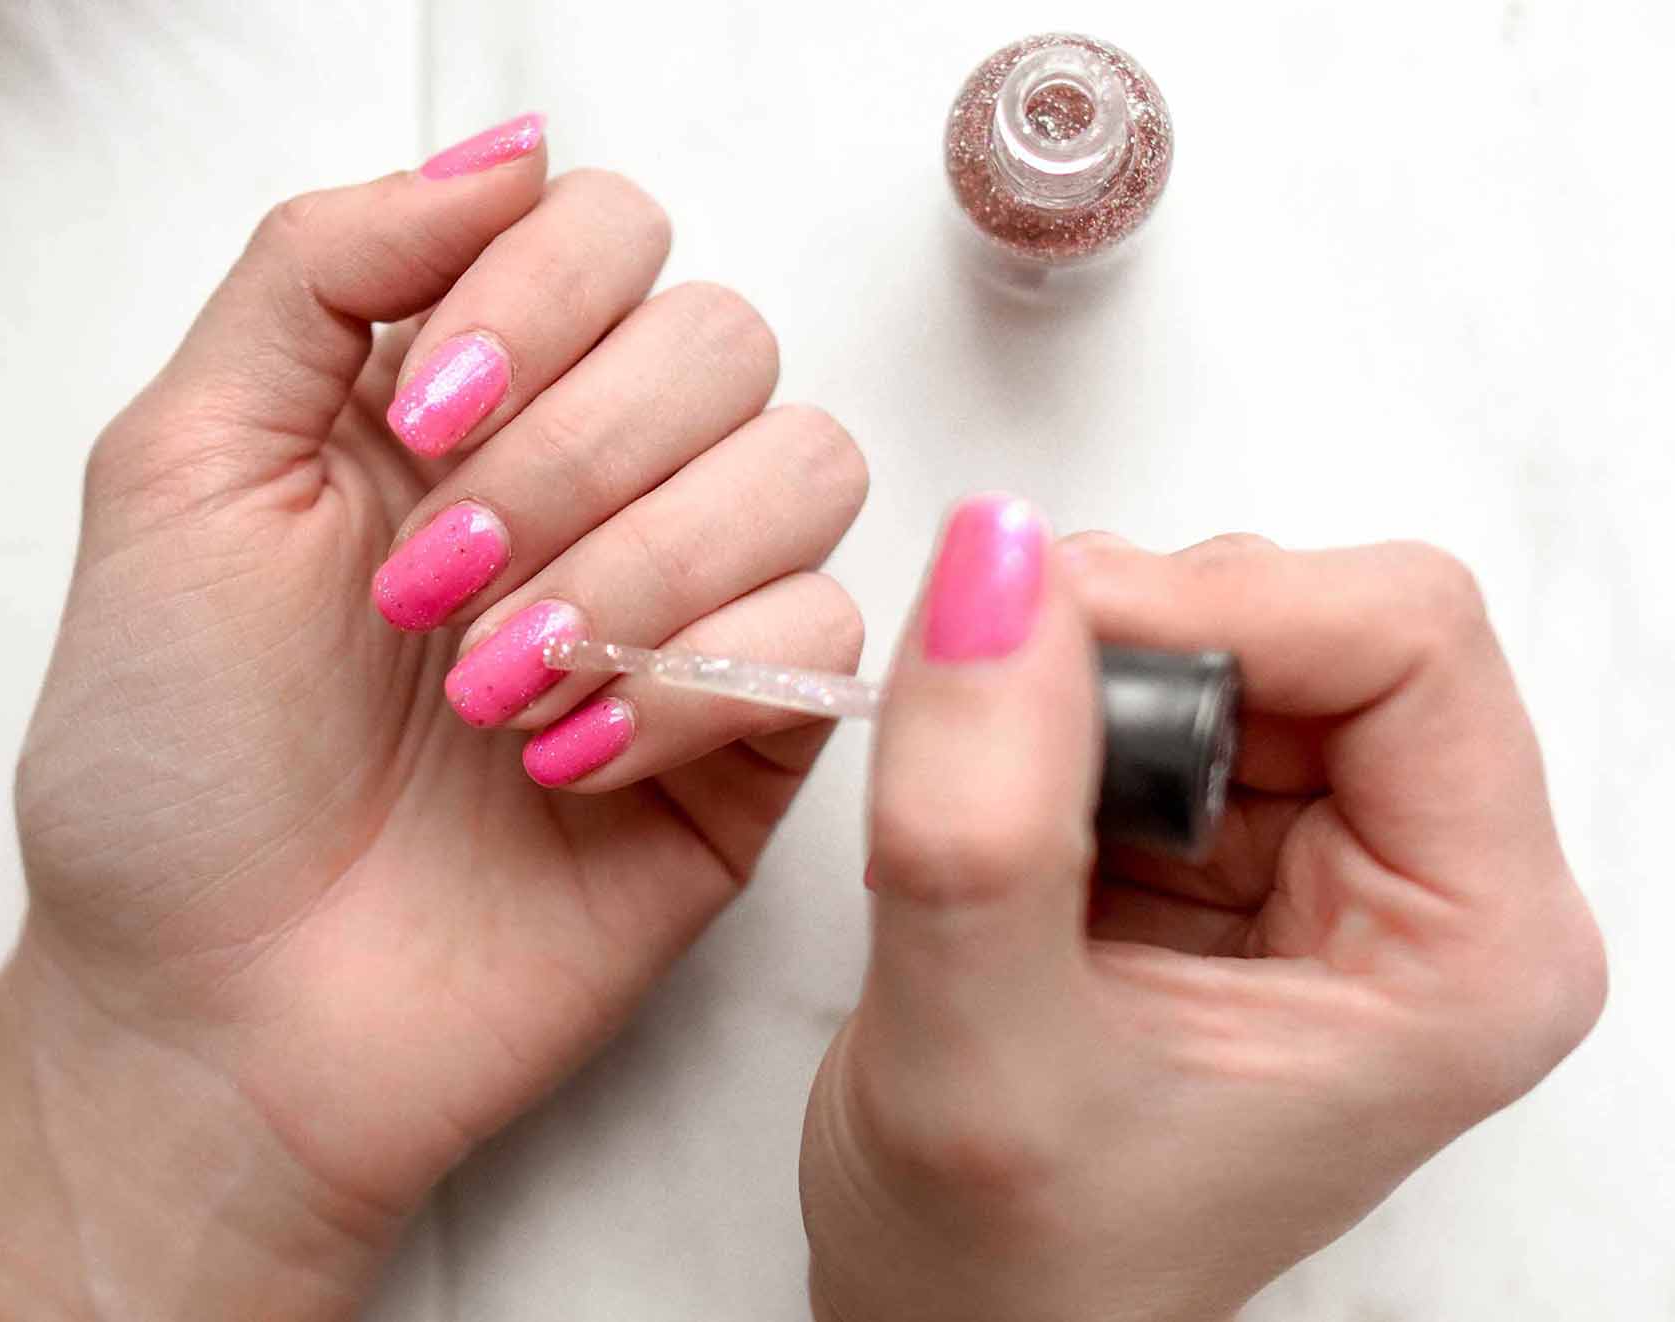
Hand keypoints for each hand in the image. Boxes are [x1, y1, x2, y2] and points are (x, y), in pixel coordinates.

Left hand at [0, 121, 866, 1320]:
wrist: (219, 1018)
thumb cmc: (172, 765)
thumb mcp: (182, 467)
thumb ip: (323, 267)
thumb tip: (507, 149)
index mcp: (468, 396)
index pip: (610, 235)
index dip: (542, 301)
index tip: (423, 422)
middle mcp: (597, 482)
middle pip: (725, 339)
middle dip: (580, 455)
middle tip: (433, 589)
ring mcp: (687, 610)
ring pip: (807, 468)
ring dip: (641, 567)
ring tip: (493, 689)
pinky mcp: (749, 742)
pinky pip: (825, 637)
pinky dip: (688, 687)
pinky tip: (561, 766)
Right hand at [799, 505, 1602, 1321]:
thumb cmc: (1008, 1269)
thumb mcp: (976, 1062)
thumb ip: (984, 817)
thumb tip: (993, 564)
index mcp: (1470, 951)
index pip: (1409, 636)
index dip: (1212, 606)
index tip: (1033, 645)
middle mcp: (1431, 887)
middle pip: (1315, 612)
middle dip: (1130, 648)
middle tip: (1002, 768)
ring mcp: (1331, 859)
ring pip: (1223, 629)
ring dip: (1078, 683)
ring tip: (1001, 832)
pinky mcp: (1235, 846)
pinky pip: (1151, 679)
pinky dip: (1049, 711)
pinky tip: (1007, 827)